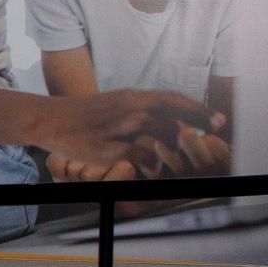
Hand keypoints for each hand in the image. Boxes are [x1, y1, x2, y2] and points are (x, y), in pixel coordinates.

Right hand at [37, 90, 222, 178]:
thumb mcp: (115, 107)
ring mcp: (119, 128)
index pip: (172, 99)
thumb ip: (141, 114)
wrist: (50, 119)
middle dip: (196, 125)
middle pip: (172, 115)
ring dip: (175, 147)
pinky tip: (154, 169)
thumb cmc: (85, 116)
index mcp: (131, 97)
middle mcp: (129, 109)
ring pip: (160, 134)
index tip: (217, 119)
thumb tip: (168, 126)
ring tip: (184, 156)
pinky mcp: (108, 148)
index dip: (197, 109)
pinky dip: (152, 164)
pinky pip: (140, 156)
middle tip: (214, 134)